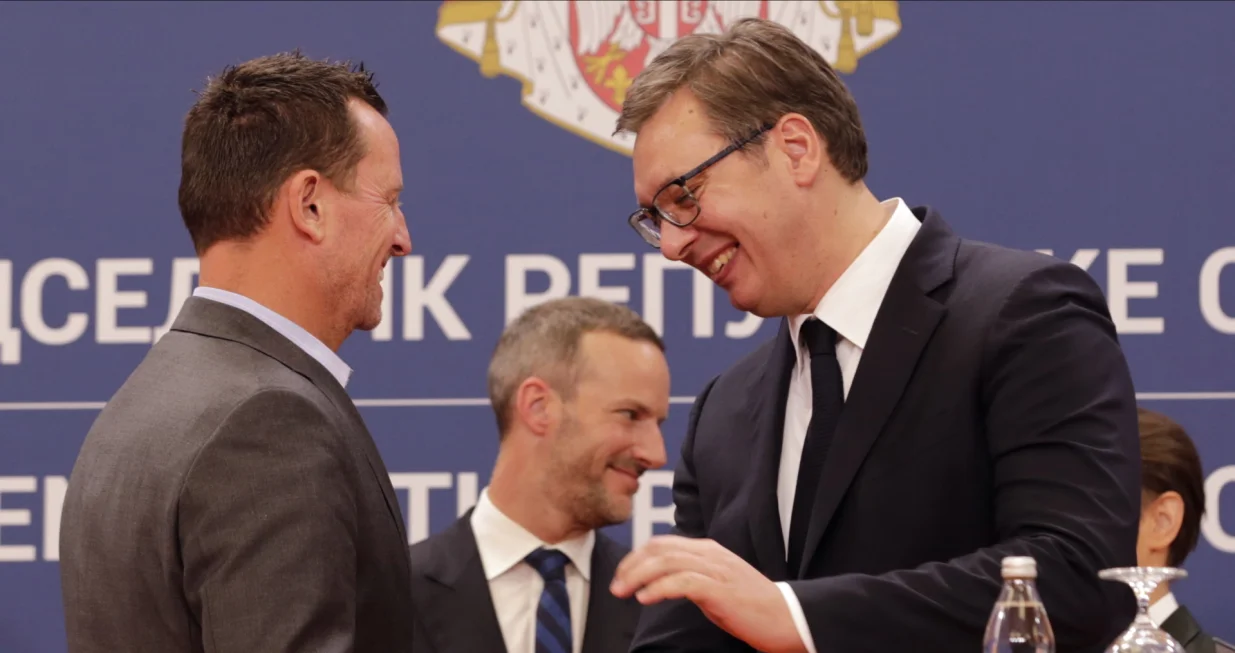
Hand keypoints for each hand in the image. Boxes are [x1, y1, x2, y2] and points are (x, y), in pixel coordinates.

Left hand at [610, 535, 805, 652]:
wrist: (786, 618)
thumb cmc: (750, 606)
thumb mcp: (715, 585)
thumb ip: (691, 577)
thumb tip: (660, 583)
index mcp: (707, 550)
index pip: (662, 543)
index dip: (636, 557)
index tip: (622, 575)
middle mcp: (710, 554)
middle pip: (660, 549)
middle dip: (631, 565)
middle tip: (615, 586)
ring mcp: (716, 570)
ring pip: (667, 562)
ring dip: (639, 576)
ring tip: (623, 592)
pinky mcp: (720, 589)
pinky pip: (683, 582)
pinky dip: (659, 588)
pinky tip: (645, 598)